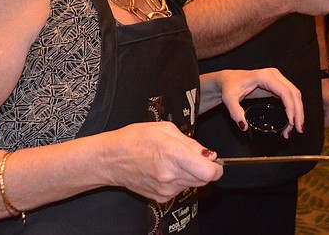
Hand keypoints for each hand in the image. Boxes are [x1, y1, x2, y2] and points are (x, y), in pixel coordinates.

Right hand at [104, 122, 221, 201]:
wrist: (111, 159)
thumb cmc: (134, 139)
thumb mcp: (165, 129)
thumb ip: (191, 142)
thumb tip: (208, 154)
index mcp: (173, 154)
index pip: (209, 172)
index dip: (216, 167)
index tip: (214, 161)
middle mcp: (171, 175)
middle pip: (205, 180)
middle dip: (204, 169)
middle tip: (192, 157)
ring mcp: (166, 189)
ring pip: (193, 185)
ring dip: (191, 174)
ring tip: (173, 161)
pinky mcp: (160, 198)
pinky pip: (180, 190)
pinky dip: (179, 181)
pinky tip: (165, 170)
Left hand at [213, 68, 304, 138]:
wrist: (227, 79)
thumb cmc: (229, 86)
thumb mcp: (229, 99)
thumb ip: (235, 112)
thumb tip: (244, 126)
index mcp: (265, 76)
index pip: (285, 92)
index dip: (291, 108)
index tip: (291, 123)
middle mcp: (273, 75)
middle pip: (294, 93)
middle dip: (298, 112)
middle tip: (298, 130)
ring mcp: (276, 79)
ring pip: (294, 95)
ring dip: (298, 112)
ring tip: (294, 129)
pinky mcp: (276, 85)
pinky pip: (290, 96)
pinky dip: (293, 108)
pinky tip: (291, 120)